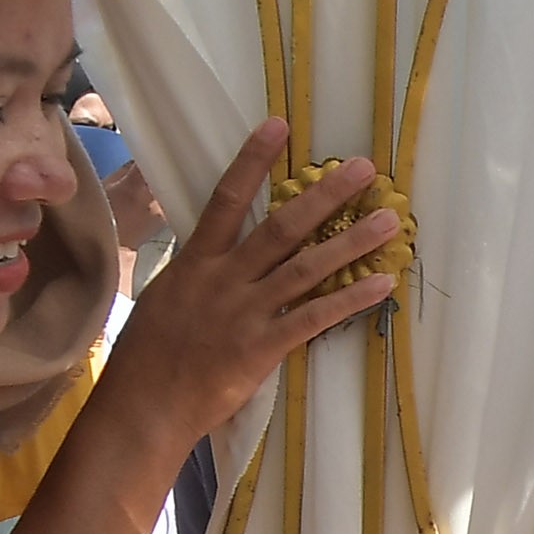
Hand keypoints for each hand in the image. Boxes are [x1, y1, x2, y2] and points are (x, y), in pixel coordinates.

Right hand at [101, 116, 404, 437]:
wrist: (144, 407)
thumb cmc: (148, 357)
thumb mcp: (165, 298)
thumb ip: (196, 270)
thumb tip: (215, 247)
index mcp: (196, 263)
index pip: (226, 199)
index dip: (253, 160)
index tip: (279, 125)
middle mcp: (224, 279)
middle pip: (281, 227)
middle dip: (325, 195)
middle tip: (364, 168)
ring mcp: (246, 312)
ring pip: (307, 268)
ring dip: (351, 242)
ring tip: (389, 220)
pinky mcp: (263, 347)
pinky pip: (315, 317)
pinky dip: (350, 299)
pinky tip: (381, 283)